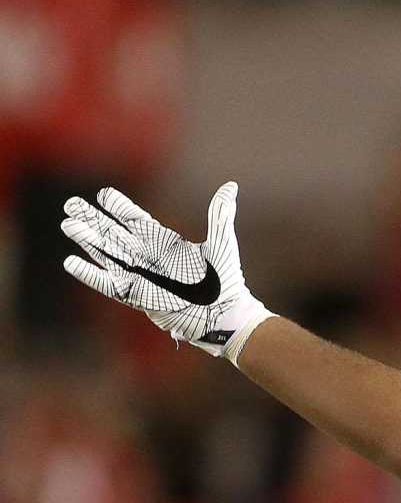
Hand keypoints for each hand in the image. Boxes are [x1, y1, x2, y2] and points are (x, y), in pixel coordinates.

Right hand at [60, 182, 271, 360]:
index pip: (135, 220)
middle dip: (93, 219)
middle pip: (113, 233)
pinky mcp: (136, 296)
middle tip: (71, 204)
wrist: (223, 315)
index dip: (119, 207)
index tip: (103, 193)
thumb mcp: (221, 244)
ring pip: (107, 254)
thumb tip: (230, 186)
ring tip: (68, 224)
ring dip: (87, 240)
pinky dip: (90, 274)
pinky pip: (108, 284)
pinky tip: (71, 262)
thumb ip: (219, 215)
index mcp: (164, 243)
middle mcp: (147, 257)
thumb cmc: (225, 282)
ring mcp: (140, 275)